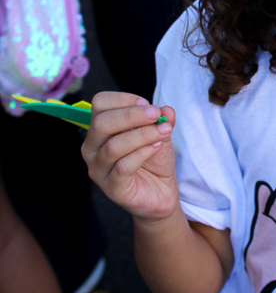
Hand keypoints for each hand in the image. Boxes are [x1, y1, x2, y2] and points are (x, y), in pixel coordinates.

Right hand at [81, 92, 177, 221]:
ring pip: (114, 146)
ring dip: (142, 135)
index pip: (100, 103)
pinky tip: (156, 147)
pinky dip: (142, 153)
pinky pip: (123, 167)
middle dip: (132, 115)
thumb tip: (166, 110)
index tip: (148, 104)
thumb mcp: (160, 134)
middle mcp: (92, 147)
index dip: (124, 99)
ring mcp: (98, 169)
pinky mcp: (111, 187)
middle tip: (156, 114)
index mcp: (100, 129)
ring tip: (163, 131)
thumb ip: (161, 120)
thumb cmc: (153, 160)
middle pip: (102, 123)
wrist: (160, 193)